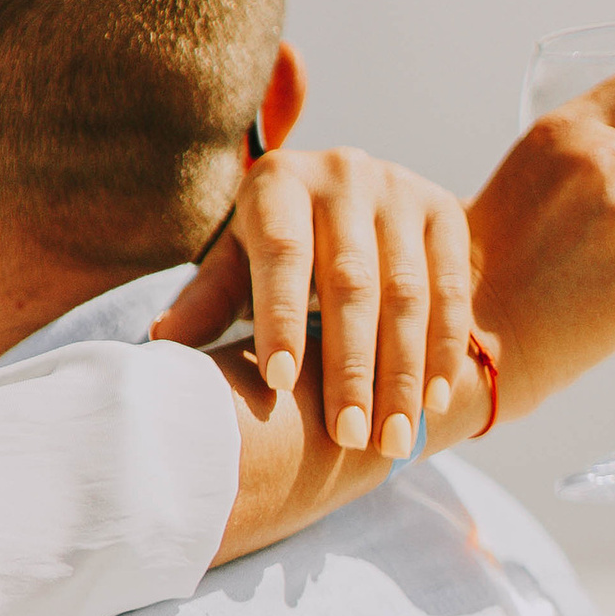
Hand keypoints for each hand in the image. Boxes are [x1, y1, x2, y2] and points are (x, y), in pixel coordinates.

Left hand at [154, 148, 475, 462]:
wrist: (344, 202)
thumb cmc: (271, 248)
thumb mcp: (235, 264)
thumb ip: (207, 299)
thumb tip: (163, 340)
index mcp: (278, 183)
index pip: (283, 255)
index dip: (282, 318)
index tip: (280, 384)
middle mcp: (343, 174)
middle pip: (351, 282)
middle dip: (352, 367)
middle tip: (349, 437)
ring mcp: (400, 190)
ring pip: (407, 293)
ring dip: (404, 373)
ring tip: (395, 441)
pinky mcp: (445, 211)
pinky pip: (451, 290)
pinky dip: (446, 351)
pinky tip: (436, 404)